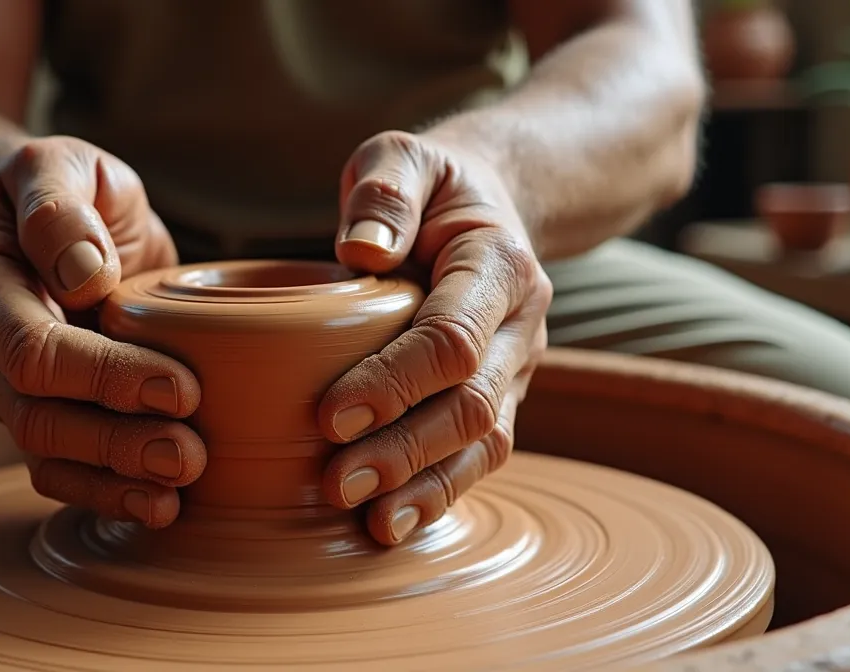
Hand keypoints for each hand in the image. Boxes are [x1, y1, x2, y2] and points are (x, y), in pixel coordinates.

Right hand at [0, 136, 205, 527]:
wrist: (35, 216)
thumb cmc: (53, 186)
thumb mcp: (56, 162)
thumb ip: (61, 206)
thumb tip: (83, 273)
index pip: (34, 349)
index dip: (105, 376)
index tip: (179, 386)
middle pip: (39, 415)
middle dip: (116, 442)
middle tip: (190, 453)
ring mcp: (3, 391)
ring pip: (49, 452)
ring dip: (116, 477)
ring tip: (182, 486)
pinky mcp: (39, 414)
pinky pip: (60, 471)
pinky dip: (106, 494)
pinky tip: (158, 507)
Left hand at [319, 130, 551, 545]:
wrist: (486, 207)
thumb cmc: (429, 185)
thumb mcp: (403, 155)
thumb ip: (386, 188)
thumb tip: (362, 252)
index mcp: (499, 263)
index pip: (453, 337)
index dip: (395, 381)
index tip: (330, 413)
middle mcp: (518, 325)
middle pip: (473, 403)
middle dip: (406, 448)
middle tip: (337, 481)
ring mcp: (515, 368)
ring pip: (484, 442)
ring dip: (425, 484)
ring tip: (368, 520)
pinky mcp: (498, 397)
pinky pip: (478, 456)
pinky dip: (438, 492)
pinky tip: (391, 523)